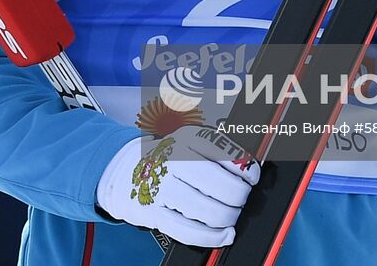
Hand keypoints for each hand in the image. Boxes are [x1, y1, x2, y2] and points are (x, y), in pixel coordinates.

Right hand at [96, 124, 259, 246]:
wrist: (124, 168)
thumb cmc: (165, 156)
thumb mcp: (189, 141)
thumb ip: (217, 150)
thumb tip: (249, 168)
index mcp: (187, 138)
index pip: (226, 153)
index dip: (247, 169)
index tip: (252, 178)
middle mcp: (174, 160)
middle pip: (221, 185)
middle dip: (239, 197)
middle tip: (241, 199)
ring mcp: (162, 188)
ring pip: (208, 210)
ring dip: (228, 218)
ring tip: (231, 216)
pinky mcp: (153, 213)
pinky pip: (190, 231)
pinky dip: (212, 237)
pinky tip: (224, 234)